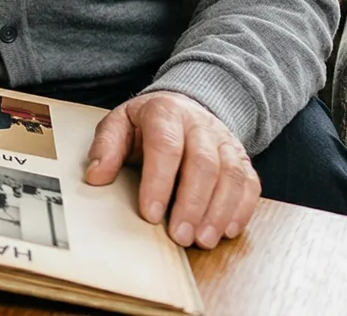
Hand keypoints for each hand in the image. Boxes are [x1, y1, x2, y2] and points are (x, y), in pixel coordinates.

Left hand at [84, 91, 258, 249]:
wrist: (184, 106)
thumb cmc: (148, 123)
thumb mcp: (120, 124)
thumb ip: (106, 147)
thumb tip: (96, 176)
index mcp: (166, 112)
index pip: (166, 146)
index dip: (159, 182)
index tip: (150, 214)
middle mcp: (200, 124)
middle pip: (204, 163)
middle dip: (192, 204)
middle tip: (179, 236)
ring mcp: (225, 140)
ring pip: (231, 175)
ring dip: (218, 212)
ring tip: (202, 240)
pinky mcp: (242, 158)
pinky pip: (249, 183)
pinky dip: (242, 209)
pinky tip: (226, 231)